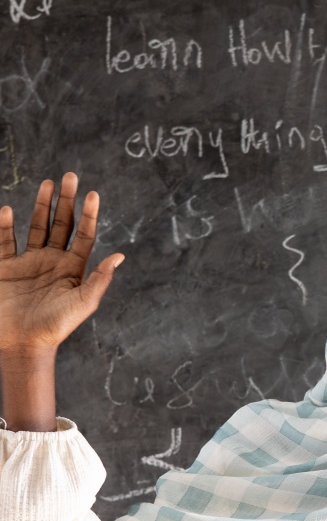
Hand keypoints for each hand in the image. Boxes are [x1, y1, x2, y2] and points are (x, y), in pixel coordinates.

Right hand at [0, 172, 123, 355]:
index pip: (84, 235)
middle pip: (61, 224)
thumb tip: (121, 256)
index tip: (93, 194)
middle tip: (69, 176)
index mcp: (73, 268)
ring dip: (41, 205)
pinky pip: (4, 242)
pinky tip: (8, 211)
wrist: (24, 344)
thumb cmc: (57, 326)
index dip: (89, 215)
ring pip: (36, 227)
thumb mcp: (84, 303)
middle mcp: (52, 261)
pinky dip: (5, 226)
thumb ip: (101, 279)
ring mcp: (28, 262)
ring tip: (48, 183)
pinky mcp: (5, 267)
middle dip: (66, 201)